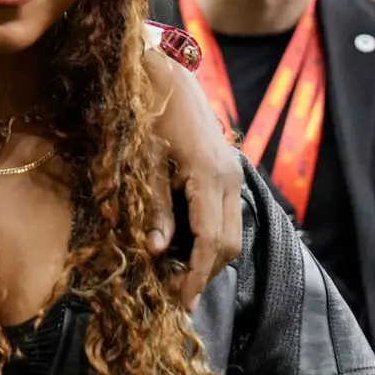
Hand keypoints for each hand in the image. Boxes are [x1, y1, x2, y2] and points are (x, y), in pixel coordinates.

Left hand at [144, 48, 243, 309]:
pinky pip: (227, 214)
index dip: (196, 277)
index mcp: (207, 176)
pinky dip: (211, 237)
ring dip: (209, 258)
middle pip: (229, 243)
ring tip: (180, 279)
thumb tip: (158, 251)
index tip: (180, 303)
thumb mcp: (142, 162)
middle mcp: (228, 177)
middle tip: (176, 297)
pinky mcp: (227, 168)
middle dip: (205, 274)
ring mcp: (232, 172)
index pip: (210, 242)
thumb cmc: (145, 114)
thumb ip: (153, 207)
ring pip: (232, 231)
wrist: (164, 70)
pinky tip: (188, 249)